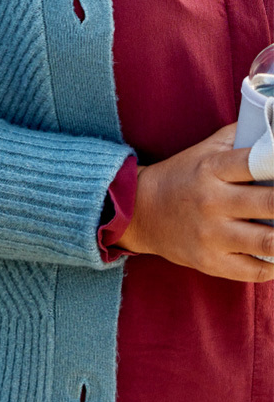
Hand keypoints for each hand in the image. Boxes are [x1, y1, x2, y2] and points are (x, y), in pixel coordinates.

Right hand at [118, 124, 273, 281]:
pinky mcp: (210, 262)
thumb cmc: (182, 177)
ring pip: (269, 242)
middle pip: (271, 203)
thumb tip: (273, 130)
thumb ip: (239, 137)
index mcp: (212, 168)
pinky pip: (256, 270)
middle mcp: (212, 201)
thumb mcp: (204, 151)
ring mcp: (211, 234)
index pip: (258, 162)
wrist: (140, 211)